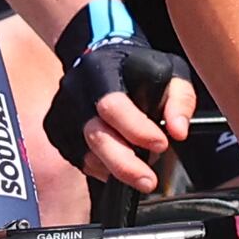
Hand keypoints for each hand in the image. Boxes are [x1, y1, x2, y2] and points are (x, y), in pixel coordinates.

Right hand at [42, 0, 195, 190]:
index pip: (112, 105)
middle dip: (125, 164)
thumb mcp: (171, 72)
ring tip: (140, 171)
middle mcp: (75, 92)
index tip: (162, 144)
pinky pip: (80, 160)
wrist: (101, 58)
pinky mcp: (58, 133)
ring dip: (116, 168)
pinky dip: (102, 167)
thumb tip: (178, 132)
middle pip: (96, 136)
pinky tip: (120, 161)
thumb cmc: (139, 67)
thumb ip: (181, 100)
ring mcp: (62, 114)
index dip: (137, 129)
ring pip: (86, 154)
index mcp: (100, 70)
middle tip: (149, 181)